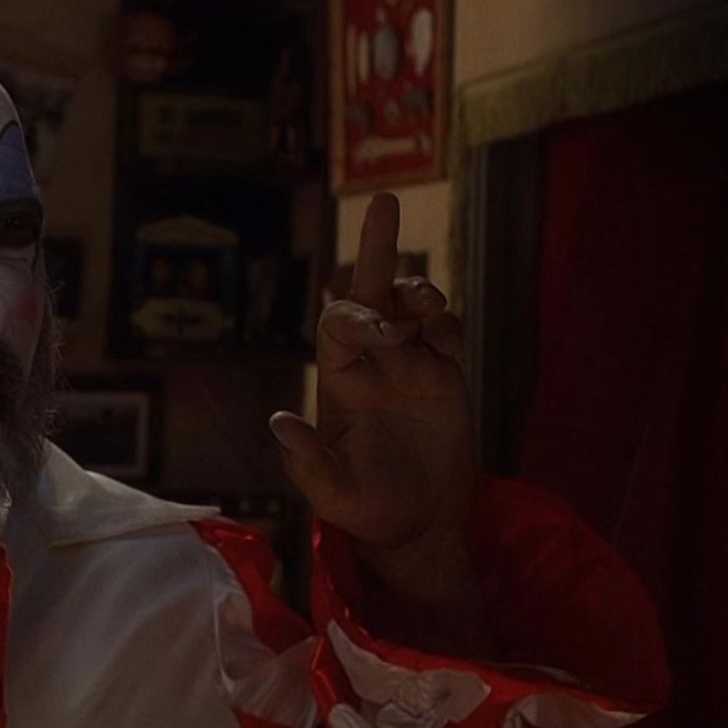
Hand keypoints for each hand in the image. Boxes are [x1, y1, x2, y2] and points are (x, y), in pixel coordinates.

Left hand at [271, 193, 477, 599]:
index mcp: (341, 382)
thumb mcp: (332, 496)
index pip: (341, 326)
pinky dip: (448, 325)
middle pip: (373, 292)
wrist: (421, 528)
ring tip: (430, 310)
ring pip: (414, 307)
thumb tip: (278, 419)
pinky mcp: (445, 378)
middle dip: (378, 246)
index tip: (387, 336)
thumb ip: (307, 461)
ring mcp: (411, 366)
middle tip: (384, 200)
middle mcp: (374, 364)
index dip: (359, 319)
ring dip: (423, 294)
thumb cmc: (368, 513)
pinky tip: (448, 345)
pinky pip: (445, 333)